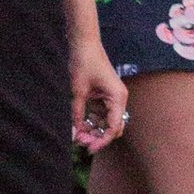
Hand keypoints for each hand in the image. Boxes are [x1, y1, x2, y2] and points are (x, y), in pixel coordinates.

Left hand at [70, 37, 127, 152]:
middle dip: (98, 137)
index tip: (88, 148)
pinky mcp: (103, 96)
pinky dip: (91, 122)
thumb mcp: (78, 91)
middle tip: (80, 142)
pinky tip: (79, 127)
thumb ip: (78, 113)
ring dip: (94, 131)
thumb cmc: (85, 63)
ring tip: (78, 136)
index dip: (102, 141)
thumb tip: (75, 132)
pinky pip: (100, 115)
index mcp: (118, 98)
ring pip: (106, 123)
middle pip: (113, 127)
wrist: (84, 44)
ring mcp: (111, 99)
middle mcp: (118, 100)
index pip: (114, 127)